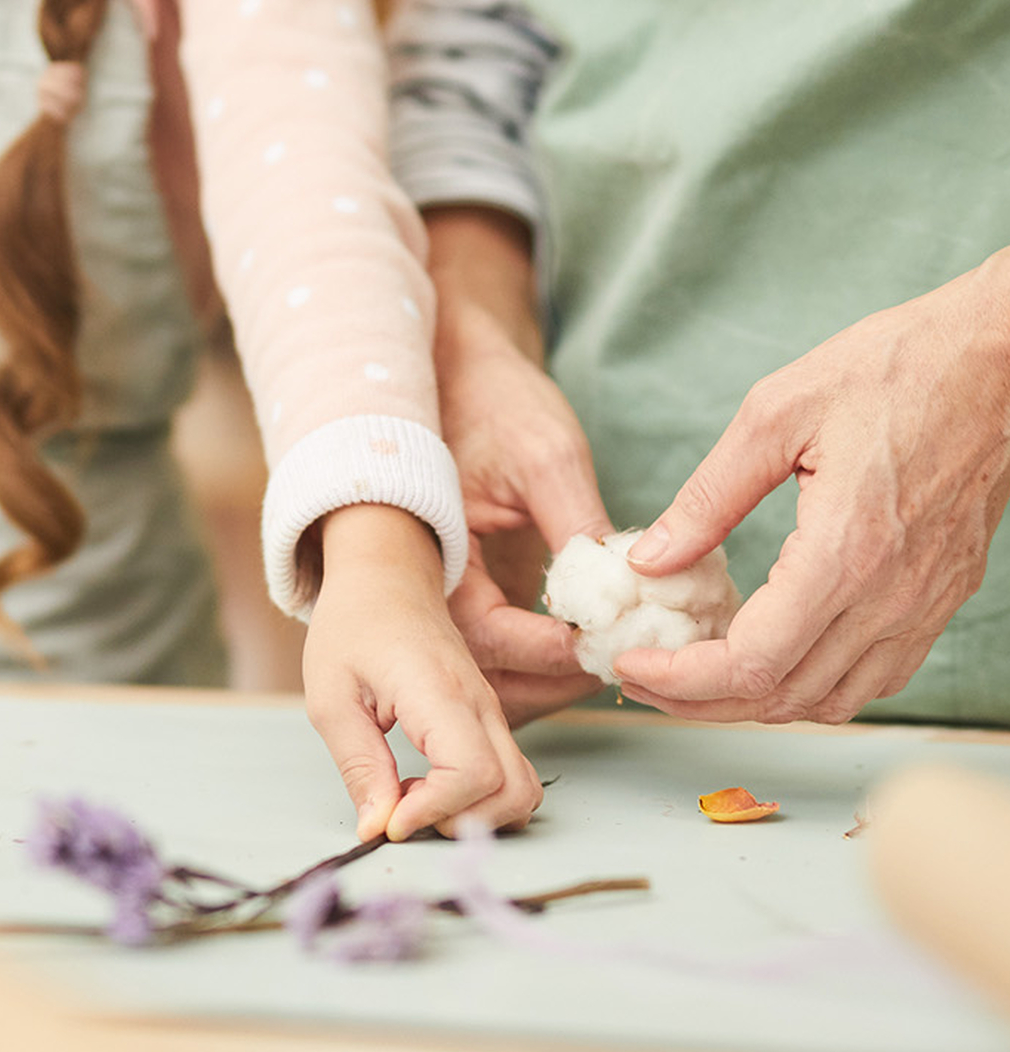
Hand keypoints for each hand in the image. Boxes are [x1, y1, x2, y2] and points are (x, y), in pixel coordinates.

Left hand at [303, 504, 544, 840]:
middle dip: (462, 822)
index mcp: (438, 689)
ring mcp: (490, 709)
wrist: (385, 576)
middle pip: (512, 791)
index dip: (435, 811)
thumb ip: (358, 766)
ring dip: (477, 814)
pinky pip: (509, 773)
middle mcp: (479, 702)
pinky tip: (427, 781)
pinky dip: (481, 798)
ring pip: (523, 788)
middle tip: (403, 809)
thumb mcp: (331, 696)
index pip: (472, 772)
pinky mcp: (488, 716)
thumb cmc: (352, 626)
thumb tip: (378, 829)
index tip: (390, 820)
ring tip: (414, 795)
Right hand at [426, 209, 610, 716]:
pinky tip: (588, 646)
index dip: (552, 649)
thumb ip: (578, 525)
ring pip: (487, 677)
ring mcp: (442, 596)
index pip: (487, 635)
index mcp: (426, 552)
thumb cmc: (491, 400)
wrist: (458, 369)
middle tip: (623, 661)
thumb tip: (627, 594)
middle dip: (555, 680)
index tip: (610, 642)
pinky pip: (496, 655)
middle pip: (481, 676)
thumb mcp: (544, 454)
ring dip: (548, 683)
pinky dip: (539, 664)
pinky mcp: (465, 595)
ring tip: (612, 660)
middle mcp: (423, 586)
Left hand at [615, 253, 1009, 723]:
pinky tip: (770, 653)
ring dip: (756, 702)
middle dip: (702, 701)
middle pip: (785, 696)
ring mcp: (925, 604)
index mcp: (845, 554)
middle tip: (645, 678)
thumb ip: (707, 499)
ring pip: (832, 699)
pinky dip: (813, 685)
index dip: (682, 680)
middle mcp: (891, 597)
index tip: (632, 666)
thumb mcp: (773, 416)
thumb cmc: (890, 370)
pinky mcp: (941, 596)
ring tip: (694, 671)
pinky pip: (875, 675)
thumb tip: (649, 560)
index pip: (753, 663)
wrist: (994, 361)